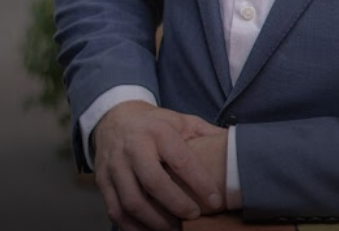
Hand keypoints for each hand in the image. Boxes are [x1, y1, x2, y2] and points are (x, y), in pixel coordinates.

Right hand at [93, 100, 227, 230]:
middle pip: (153, 182)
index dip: (199, 182)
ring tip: (174, 229)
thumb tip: (235, 144)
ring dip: (155, 221)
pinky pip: (116, 210)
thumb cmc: (155, 124)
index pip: (180, 159)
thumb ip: (205, 133)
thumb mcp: (181, 120)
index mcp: (158, 131)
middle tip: (194, 216)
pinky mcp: (102, 181)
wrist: (115, 119)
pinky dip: (132, 227)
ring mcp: (115, 165)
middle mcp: (134, 147)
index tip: (216, 199)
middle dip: (176, 204)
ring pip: (132, 201)